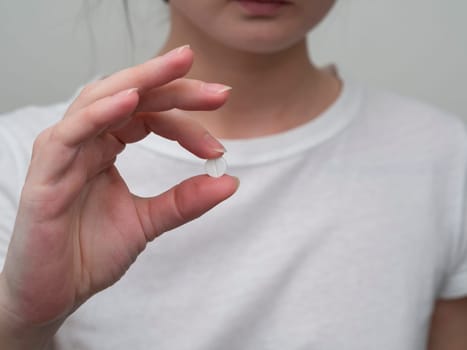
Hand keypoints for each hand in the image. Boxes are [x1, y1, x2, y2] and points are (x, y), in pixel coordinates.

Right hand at [0, 45, 237, 338]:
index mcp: (105, 147)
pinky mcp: (44, 176)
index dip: (187, 123)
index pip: (150, 116)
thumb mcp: (147, 222)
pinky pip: (70, 134)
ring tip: (178, 68)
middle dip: (173, 84)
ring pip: (98, 101)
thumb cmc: (88, 254)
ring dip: (140, 81)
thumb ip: (184, 201)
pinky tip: (131, 100)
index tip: (219, 149)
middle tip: (219, 90)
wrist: (52, 296)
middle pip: (129, 96)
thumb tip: (230, 182)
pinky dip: (99, 114)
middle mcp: (85, 142)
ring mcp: (62, 154)